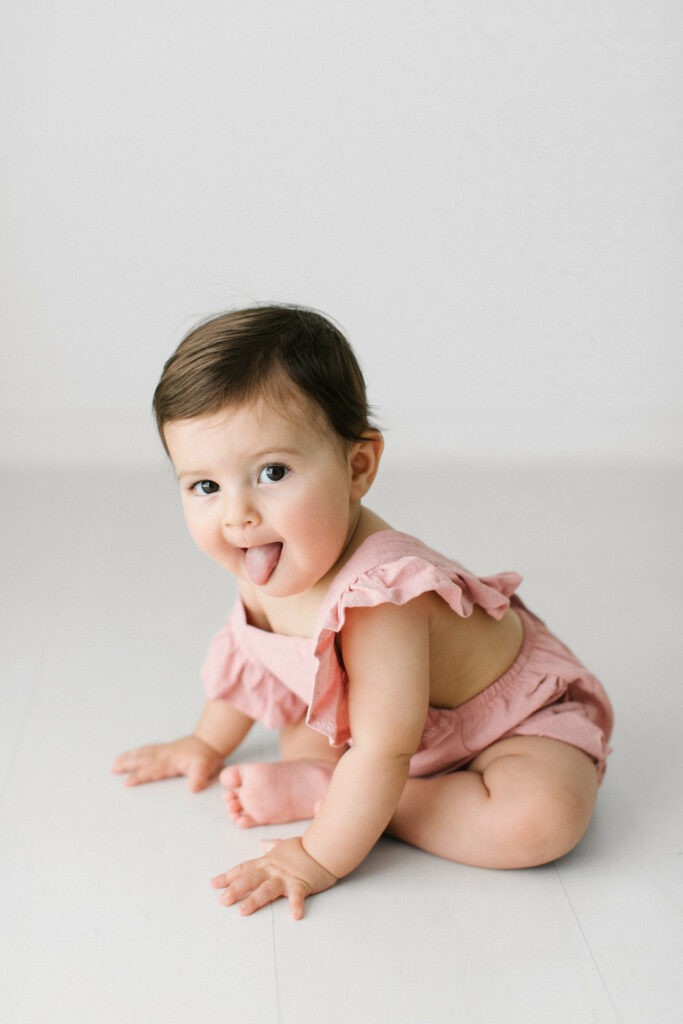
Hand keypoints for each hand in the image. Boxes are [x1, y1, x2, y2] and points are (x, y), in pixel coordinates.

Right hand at [111, 734, 224, 791]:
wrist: (211, 741)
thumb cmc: (207, 756)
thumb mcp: (206, 768)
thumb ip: (199, 778)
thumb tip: (193, 788)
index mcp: (171, 761)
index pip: (152, 770)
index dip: (139, 776)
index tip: (127, 782)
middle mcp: (164, 754)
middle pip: (143, 759)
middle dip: (127, 764)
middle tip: (113, 769)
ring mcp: (164, 750)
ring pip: (143, 753)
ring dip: (129, 757)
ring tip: (116, 763)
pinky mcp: (165, 748)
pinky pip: (148, 749)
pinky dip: (137, 752)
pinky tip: (132, 754)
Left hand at [210, 837, 337, 919]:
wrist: (323, 845)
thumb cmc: (305, 847)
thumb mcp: (284, 844)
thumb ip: (272, 846)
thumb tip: (262, 843)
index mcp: (268, 862)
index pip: (244, 869)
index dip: (228, 877)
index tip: (214, 884)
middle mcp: (273, 870)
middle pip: (250, 879)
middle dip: (234, 890)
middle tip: (222, 901)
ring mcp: (286, 877)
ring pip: (267, 889)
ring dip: (254, 900)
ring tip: (242, 911)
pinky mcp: (301, 884)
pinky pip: (297, 896)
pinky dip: (296, 905)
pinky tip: (295, 916)